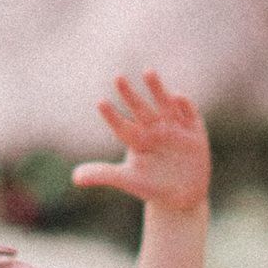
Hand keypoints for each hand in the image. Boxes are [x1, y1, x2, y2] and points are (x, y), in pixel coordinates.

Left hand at [73, 72, 210, 213]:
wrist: (183, 196)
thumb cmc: (151, 186)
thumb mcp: (128, 180)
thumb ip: (103, 175)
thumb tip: (73, 178)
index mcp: (137, 139)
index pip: (121, 126)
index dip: (112, 116)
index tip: (100, 103)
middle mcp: (154, 129)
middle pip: (140, 109)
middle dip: (130, 95)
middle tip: (117, 78)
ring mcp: (174, 128)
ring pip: (164, 104)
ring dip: (157, 89)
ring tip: (147, 72)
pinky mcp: (194, 131)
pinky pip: (189, 114)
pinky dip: (184, 105)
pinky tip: (177, 97)